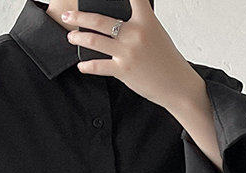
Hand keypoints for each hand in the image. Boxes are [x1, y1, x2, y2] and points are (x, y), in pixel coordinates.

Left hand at [62, 0, 207, 115]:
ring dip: (78, 38)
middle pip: (100, 20)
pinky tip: (81, 65)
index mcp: (146, 21)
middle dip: (79, 16)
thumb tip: (120, 21)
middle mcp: (135, 34)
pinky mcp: (123, 71)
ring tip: (70, 36)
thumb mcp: (156, 34)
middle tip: (68, 15)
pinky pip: (99, 66)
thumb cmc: (167, 60)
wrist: (177, 85)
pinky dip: (87, 66)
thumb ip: (139, 24)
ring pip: (95, 41)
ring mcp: (128, 53)